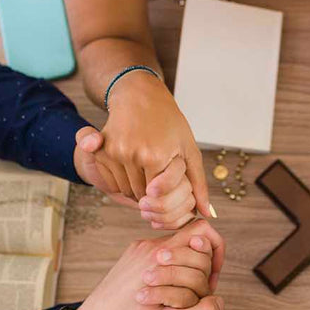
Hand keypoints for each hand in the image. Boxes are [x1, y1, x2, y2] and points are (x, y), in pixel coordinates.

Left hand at [59, 219, 224, 309]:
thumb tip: (218, 301)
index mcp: (160, 257)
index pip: (202, 233)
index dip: (215, 255)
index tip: (209, 284)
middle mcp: (149, 248)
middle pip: (192, 243)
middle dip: (201, 270)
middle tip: (197, 295)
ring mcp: (138, 251)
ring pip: (176, 252)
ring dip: (184, 276)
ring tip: (177, 300)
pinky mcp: (131, 259)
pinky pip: (161, 259)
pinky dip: (168, 277)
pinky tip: (161, 299)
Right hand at [74, 128, 205, 229]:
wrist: (139, 96)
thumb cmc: (169, 123)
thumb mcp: (189, 150)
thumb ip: (198, 183)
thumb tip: (207, 213)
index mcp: (156, 156)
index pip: (159, 197)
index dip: (165, 196)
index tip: (169, 187)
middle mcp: (132, 154)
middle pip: (141, 196)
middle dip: (151, 195)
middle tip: (158, 178)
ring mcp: (115, 152)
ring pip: (125, 190)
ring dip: (136, 188)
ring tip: (147, 170)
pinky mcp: (101, 150)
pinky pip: (111, 180)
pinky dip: (122, 180)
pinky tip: (133, 166)